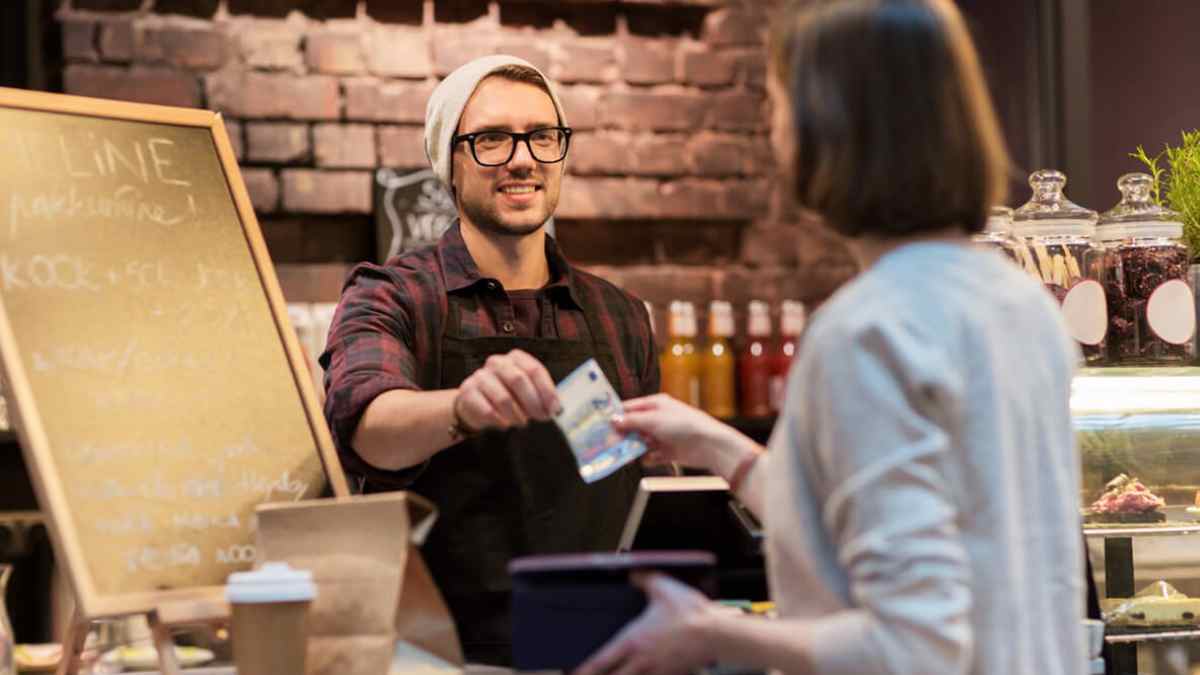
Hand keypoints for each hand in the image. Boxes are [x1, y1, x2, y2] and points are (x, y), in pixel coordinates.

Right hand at [454, 349, 561, 430]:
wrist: (474, 404)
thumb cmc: (506, 396)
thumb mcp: (525, 392)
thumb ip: (540, 395)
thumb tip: (556, 408)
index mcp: (515, 358)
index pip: (534, 369)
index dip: (546, 390)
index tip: (553, 408)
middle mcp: (497, 362)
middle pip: (519, 380)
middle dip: (533, 402)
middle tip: (540, 418)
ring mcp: (480, 376)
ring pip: (503, 398)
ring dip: (517, 414)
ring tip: (522, 422)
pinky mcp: (467, 392)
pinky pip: (488, 410)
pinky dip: (500, 420)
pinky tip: (505, 424)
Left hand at [574, 572, 716, 674]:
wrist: (716, 633)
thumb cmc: (689, 612)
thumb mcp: (662, 586)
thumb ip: (643, 579)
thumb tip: (632, 574)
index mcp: (633, 640)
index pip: (601, 661)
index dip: (584, 670)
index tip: (574, 673)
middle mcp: (642, 660)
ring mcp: (658, 671)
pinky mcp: (673, 674)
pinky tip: (645, 674)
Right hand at [613, 394, 754, 476]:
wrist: (708, 445)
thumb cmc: (684, 425)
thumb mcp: (653, 419)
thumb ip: (631, 421)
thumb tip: (613, 420)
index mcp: (655, 405)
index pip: (630, 408)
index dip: (615, 416)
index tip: (600, 424)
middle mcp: (658, 419)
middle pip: (633, 427)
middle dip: (622, 435)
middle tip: (608, 443)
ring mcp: (663, 436)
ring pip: (640, 443)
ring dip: (634, 449)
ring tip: (624, 454)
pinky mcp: (668, 452)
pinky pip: (651, 456)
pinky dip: (648, 458)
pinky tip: (647, 459)